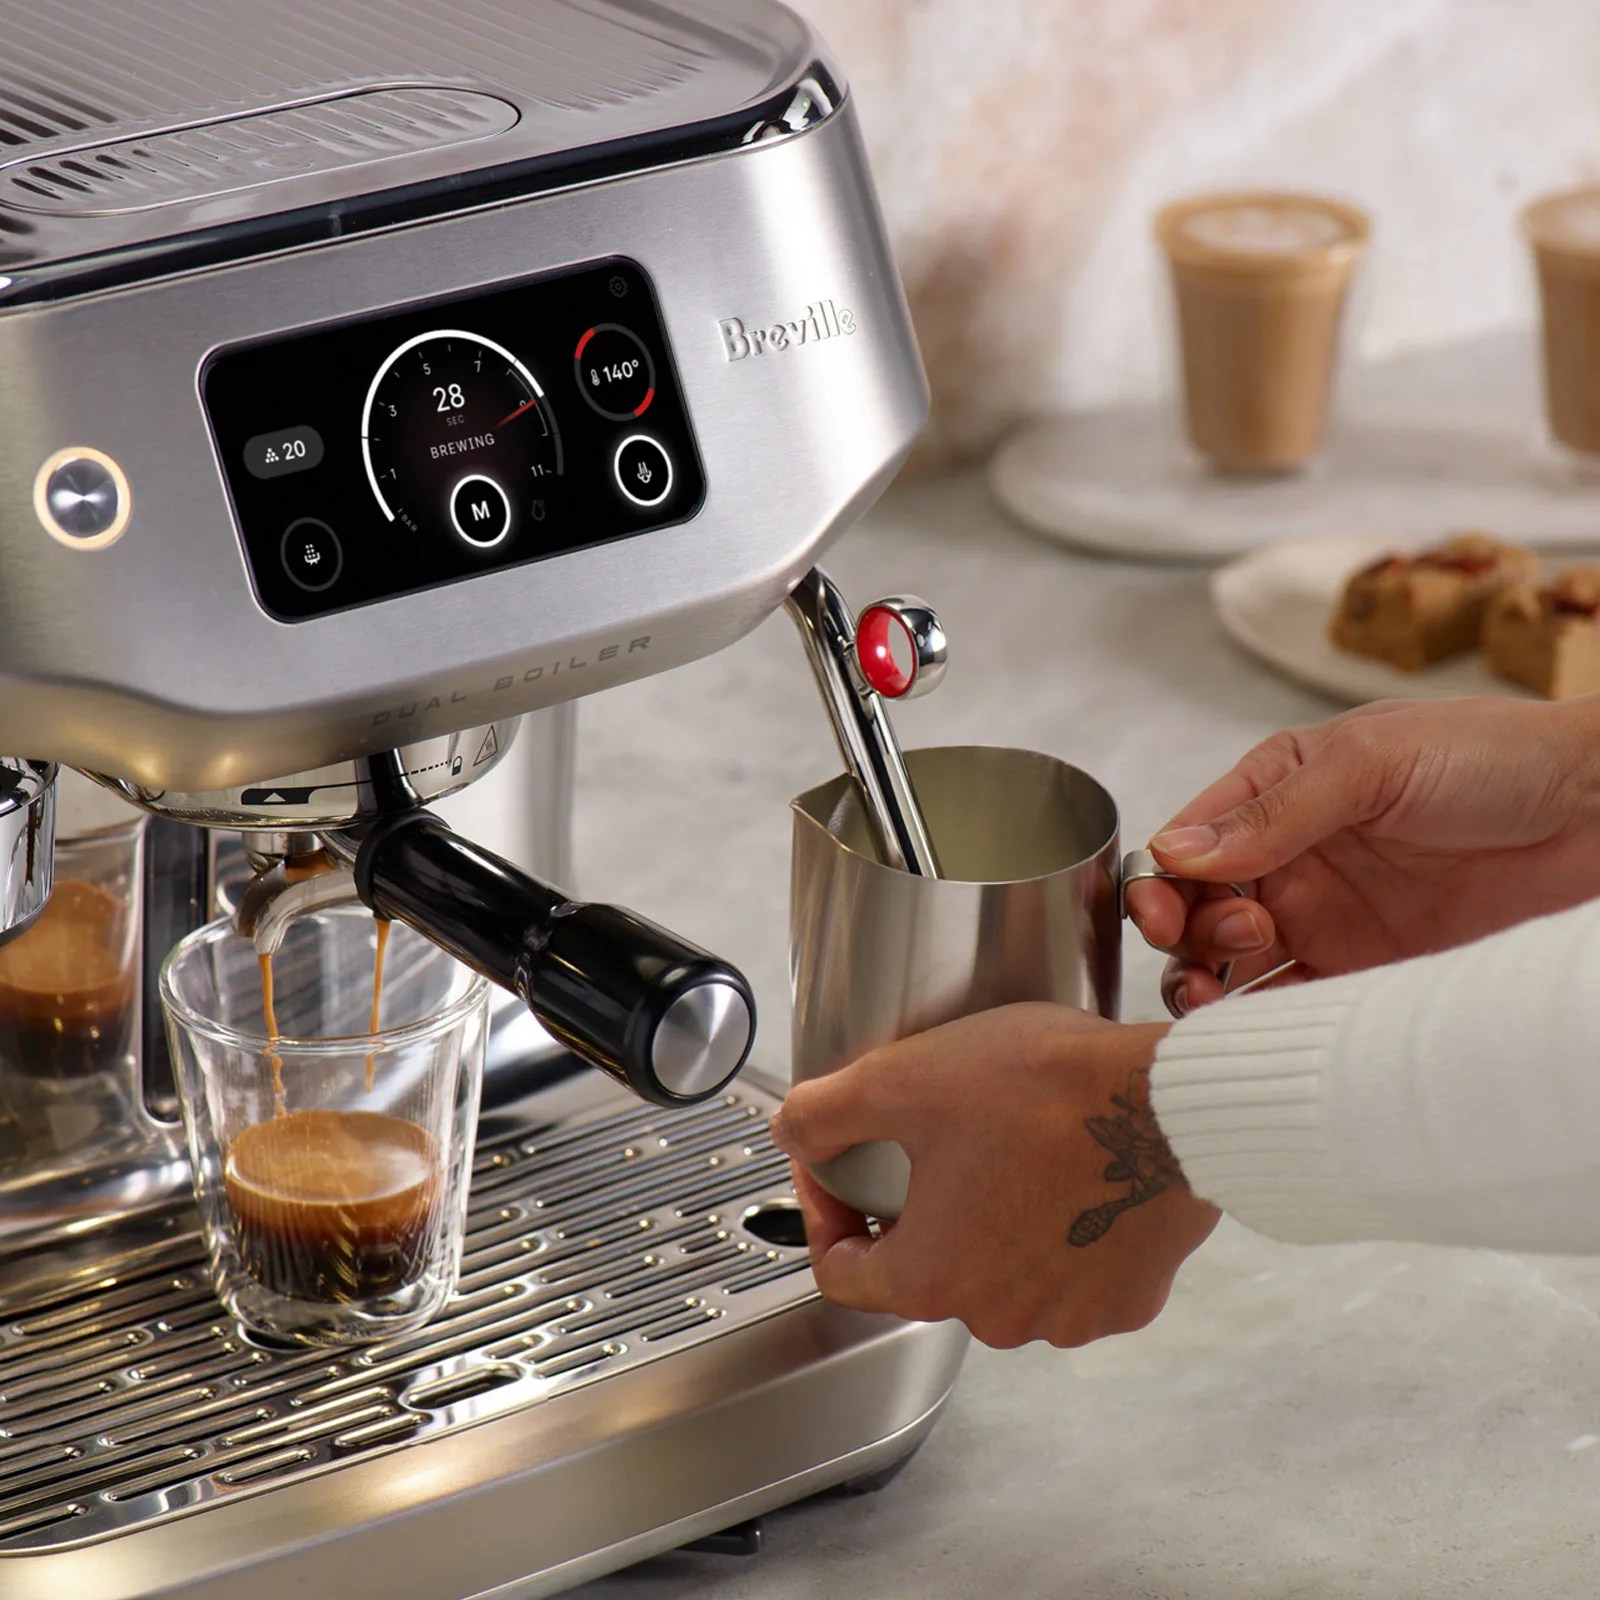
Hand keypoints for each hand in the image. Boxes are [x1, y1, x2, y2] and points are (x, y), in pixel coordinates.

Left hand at [769, 1004, 1218, 1348]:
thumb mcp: (905, 1079)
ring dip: (988, 1216)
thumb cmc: (1049, 1094)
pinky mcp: (1127, 1297)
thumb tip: (792, 1129)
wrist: (1173, 1103)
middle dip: (913, 1203)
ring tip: (1002, 1143)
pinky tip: (1062, 1169)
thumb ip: (824, 1111)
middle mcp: (998, 1315)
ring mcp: (1068, 1314)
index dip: (822, 1209)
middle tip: (929, 1134)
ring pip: (998, 1268)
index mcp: (933, 1277)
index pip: (839, 1272)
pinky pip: (1068, 1268)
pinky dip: (1055, 1228)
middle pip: (923, 1267)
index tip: (832, 1166)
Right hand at [1124, 696, 1599, 1011]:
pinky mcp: (1367, 974)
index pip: (1186, 843)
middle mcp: (1291, 860)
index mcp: (1276, 792)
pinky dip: (1262, 1021)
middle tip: (1231, 936)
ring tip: (1221, 992)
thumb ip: (1273, 810)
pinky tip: (1259, 1023)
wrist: (1599, 813)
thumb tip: (1175, 849)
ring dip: (1208, 984)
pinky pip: (1293, 1006)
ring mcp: (1327, 920)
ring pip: (1232, 966)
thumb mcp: (1371, 761)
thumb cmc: (1493, 757)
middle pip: (1197, 912)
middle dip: (1185, 935)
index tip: (1160, 911)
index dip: (1160, 881)